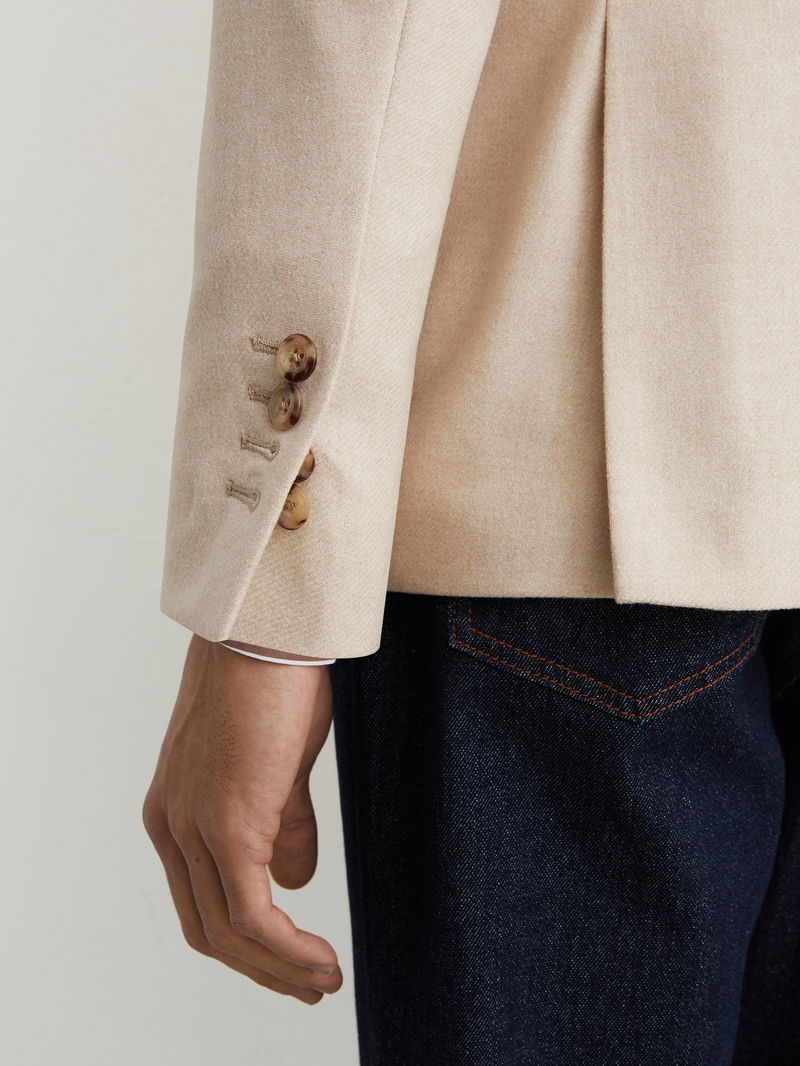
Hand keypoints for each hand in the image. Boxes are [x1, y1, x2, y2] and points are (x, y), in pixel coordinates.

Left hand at [142, 634, 341, 1004]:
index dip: (245, 943)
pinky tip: (320, 960)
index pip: (200, 900)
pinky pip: (253, 914)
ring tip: (324, 981)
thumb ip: (280, 824)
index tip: (291, 961)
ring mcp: (194, 827)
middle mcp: (172, 825)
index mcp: (175, 809)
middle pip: (208, 929)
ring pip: (229, 932)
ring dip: (279, 969)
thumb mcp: (276, 767)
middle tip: (310, 986)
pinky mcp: (228, 826)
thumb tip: (294, 882)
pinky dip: (287, 949)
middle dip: (260, 970)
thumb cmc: (273, 684)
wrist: (269, 634)